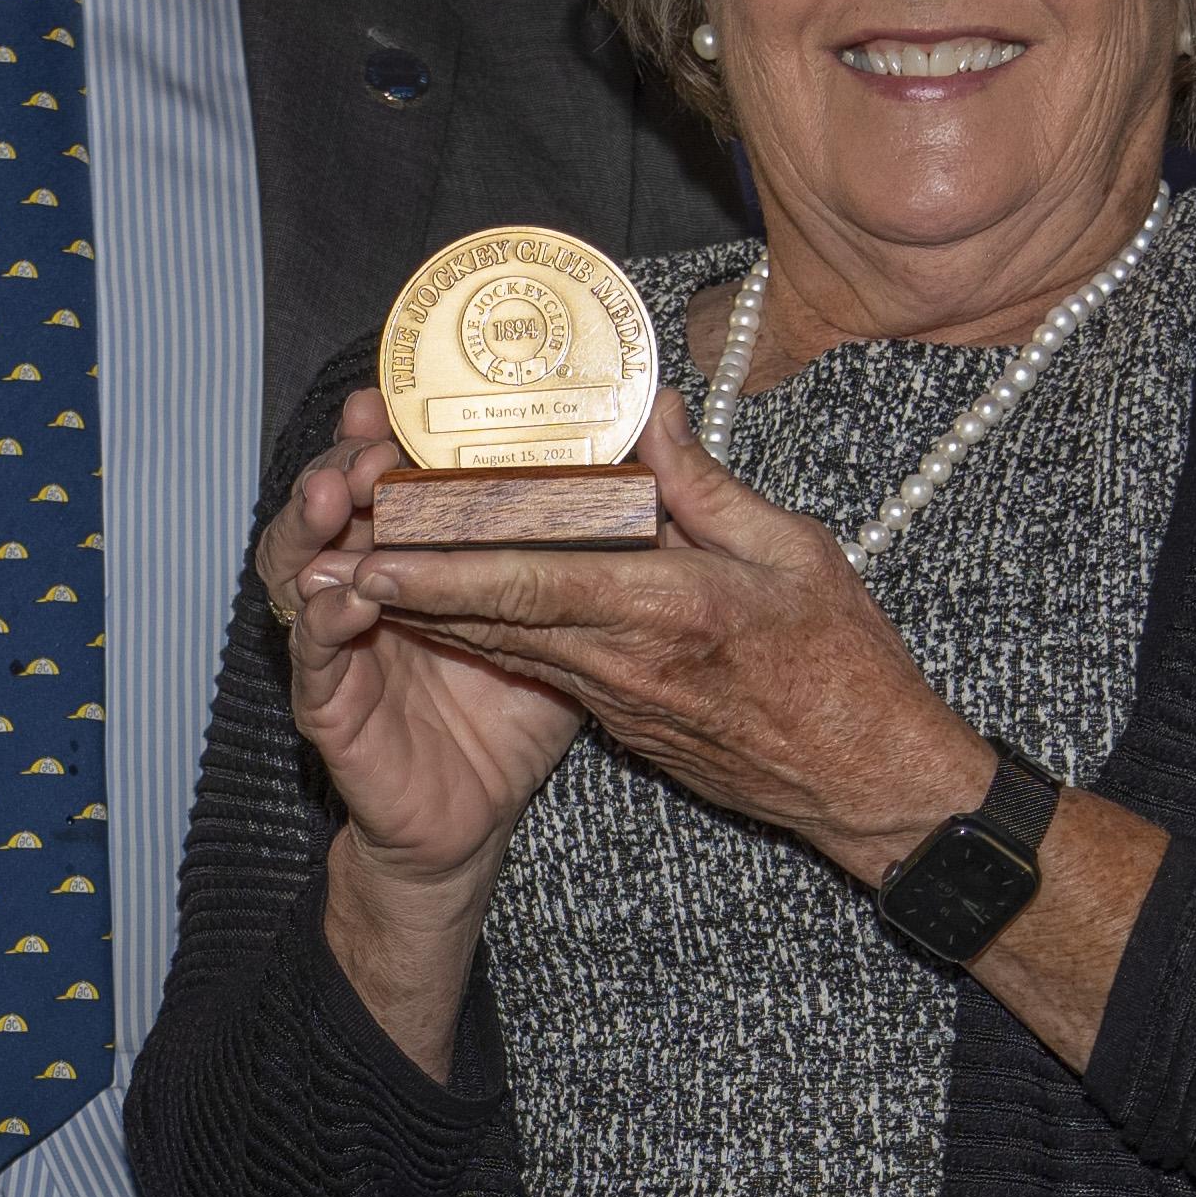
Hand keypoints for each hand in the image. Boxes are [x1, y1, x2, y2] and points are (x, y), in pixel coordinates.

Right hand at [261, 388, 586, 899]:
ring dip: (314, 526)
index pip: (390, 478)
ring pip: (302, 566)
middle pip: (334, 506)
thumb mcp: (570, 620)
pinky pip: (313, 654)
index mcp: (418, 559)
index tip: (398, 396)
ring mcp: (340, 645)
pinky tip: (344, 595)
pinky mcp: (330, 705)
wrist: (473, 823)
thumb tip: (652, 456)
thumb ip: (593, 543)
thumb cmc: (516, 718)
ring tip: (335, 494)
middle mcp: (367, 588)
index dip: (385, 434)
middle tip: (369, 435)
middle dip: (344, 461)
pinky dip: (323, 620)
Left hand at [351, 391, 985, 886]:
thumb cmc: (845, 664)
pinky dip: (486, 631)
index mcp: (666, 611)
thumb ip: (704, 485)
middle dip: (405, 584)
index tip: (373, 547)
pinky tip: (444, 604)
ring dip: (429, 610)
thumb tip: (645, 414)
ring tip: (358, 569)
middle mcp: (624, 663)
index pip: (528, 582)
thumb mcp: (792, 552)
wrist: (866, 782)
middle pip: (491, 616)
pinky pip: (539, 665)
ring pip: (503, 644)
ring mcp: (619, 701)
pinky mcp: (624, 722)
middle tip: (328, 549)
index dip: (440, 565)